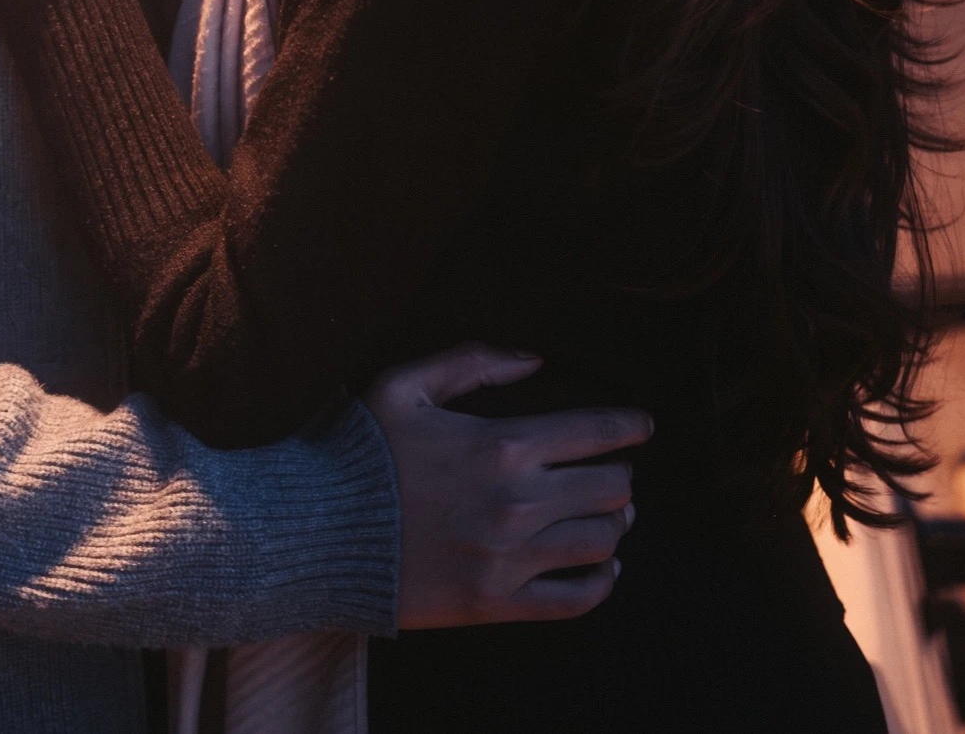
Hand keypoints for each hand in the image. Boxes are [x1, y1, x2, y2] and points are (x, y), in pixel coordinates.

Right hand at [366, 347, 648, 627]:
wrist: (320, 533)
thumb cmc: (361, 452)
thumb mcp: (405, 384)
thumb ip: (473, 362)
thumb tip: (534, 359)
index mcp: (501, 445)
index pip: (594, 433)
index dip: (629, 426)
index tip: (644, 425)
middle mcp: (518, 503)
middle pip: (609, 490)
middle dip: (619, 476)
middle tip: (613, 472)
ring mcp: (511, 559)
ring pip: (600, 542)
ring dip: (613, 525)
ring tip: (609, 515)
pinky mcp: (497, 604)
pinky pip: (574, 601)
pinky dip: (601, 583)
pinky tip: (602, 569)